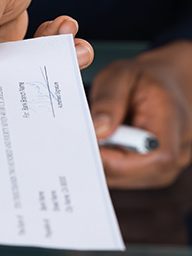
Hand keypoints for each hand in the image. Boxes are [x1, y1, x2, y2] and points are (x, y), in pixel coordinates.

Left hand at [90, 41, 191, 187]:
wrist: (160, 83)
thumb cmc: (141, 79)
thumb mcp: (120, 75)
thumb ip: (108, 100)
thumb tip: (98, 130)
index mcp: (172, 122)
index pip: (152, 157)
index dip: (116, 159)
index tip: (87, 145)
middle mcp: (176, 151)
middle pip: (134, 174)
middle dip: (101, 160)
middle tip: (79, 142)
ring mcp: (165, 166)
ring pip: (125, 180)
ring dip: (102, 162)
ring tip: (93, 139)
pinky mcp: (151, 172)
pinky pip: (124, 178)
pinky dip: (107, 164)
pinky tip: (100, 146)